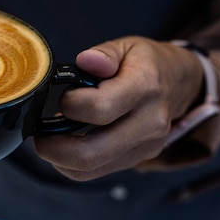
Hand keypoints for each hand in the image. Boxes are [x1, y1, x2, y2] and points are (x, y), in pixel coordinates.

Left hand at [34, 36, 203, 180]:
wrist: (179, 84)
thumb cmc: (144, 63)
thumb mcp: (126, 47)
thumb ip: (103, 53)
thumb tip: (87, 60)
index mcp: (145, 88)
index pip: (98, 109)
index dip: (69, 105)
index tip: (63, 97)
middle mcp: (149, 123)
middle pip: (90, 153)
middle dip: (53, 147)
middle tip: (39, 134)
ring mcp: (145, 147)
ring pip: (89, 169)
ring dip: (59, 158)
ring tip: (51, 138)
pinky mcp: (137, 160)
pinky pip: (95, 172)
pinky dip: (72, 163)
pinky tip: (66, 144)